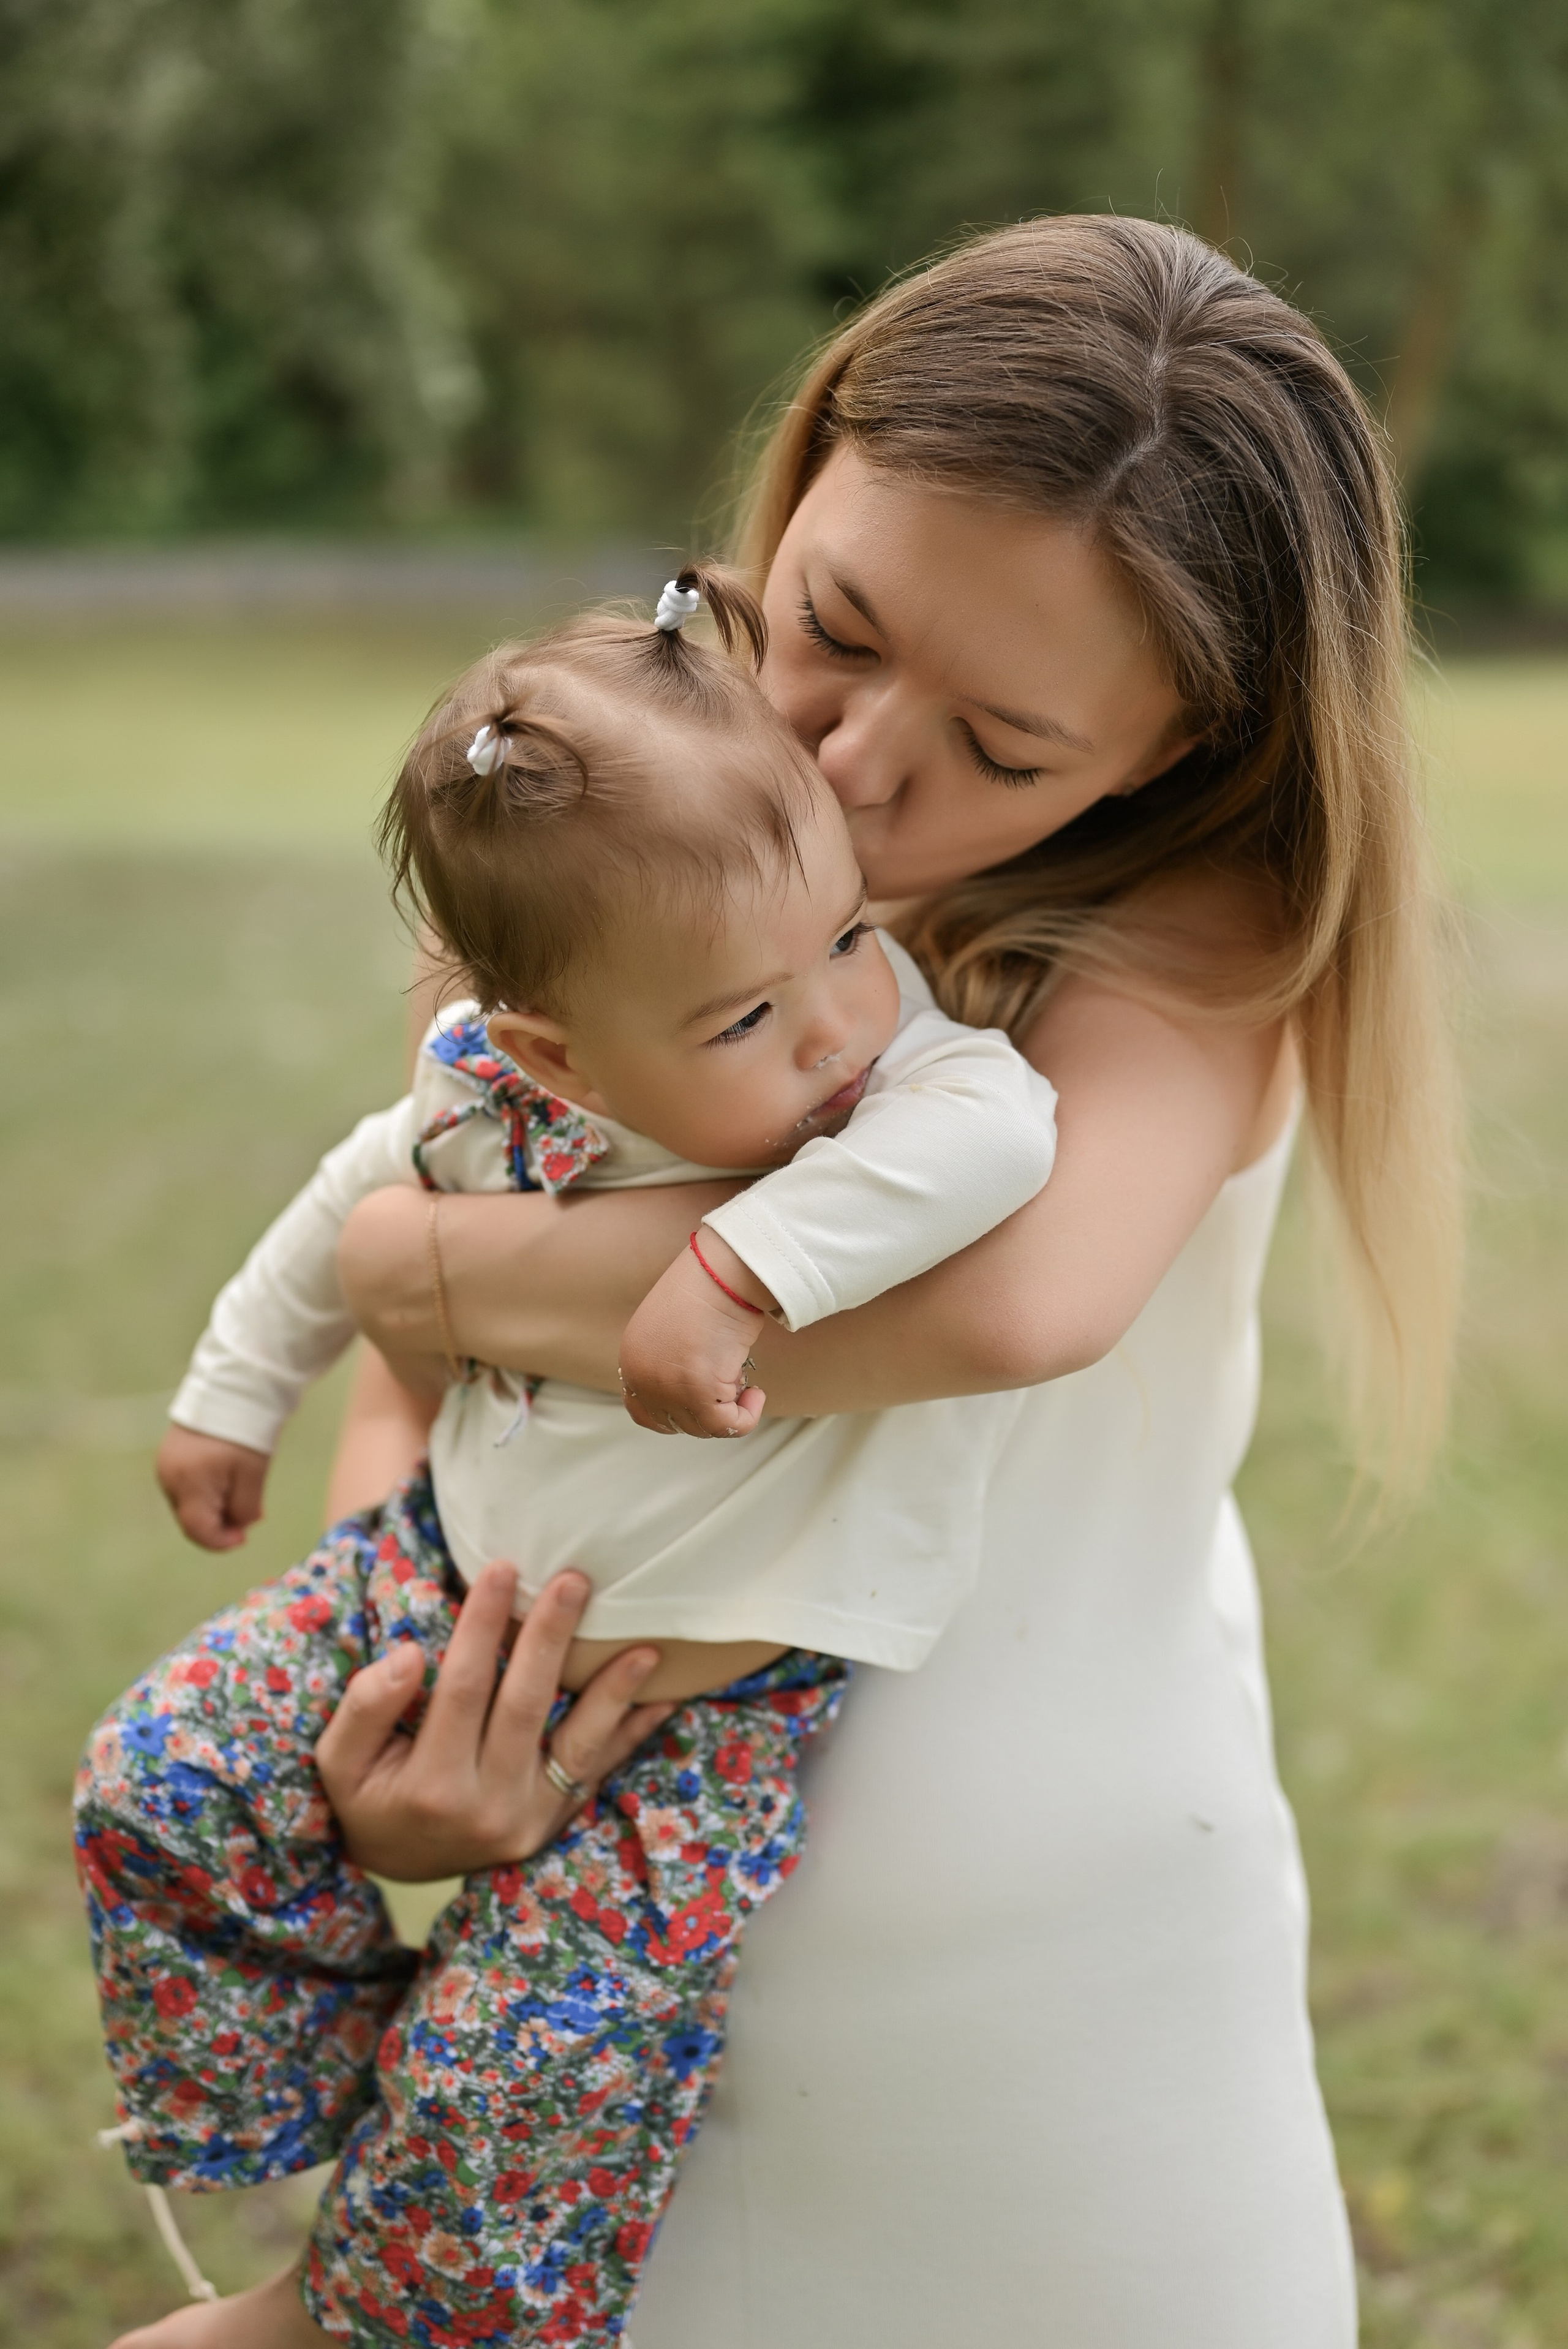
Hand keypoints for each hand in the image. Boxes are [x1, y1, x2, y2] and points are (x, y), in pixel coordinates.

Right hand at [156, 1423, 269, 1549]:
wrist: (233, 1388)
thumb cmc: (246, 1432)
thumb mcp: (253, 1475)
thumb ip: (244, 1509)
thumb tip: (239, 1527)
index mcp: (188, 1482)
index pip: (197, 1529)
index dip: (220, 1541)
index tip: (243, 1539)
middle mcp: (168, 1477)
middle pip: (191, 1518)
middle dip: (220, 1523)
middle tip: (248, 1514)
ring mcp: (165, 1465)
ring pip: (188, 1504)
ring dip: (213, 1507)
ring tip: (240, 1491)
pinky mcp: (168, 1456)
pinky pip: (185, 1486)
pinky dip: (205, 1492)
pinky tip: (226, 1479)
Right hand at [314, 1562, 674, 1879]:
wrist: (401, 1863)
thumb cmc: (367, 1797)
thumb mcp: (339, 1762)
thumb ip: (365, 1708)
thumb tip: (409, 1654)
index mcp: (432, 1788)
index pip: (462, 1688)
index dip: (482, 1626)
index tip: (502, 1568)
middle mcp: (488, 1808)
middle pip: (525, 1706)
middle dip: (550, 1638)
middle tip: (574, 1579)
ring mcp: (529, 1820)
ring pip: (578, 1745)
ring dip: (613, 1693)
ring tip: (646, 1647)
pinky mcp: (555, 1821)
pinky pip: (598, 1773)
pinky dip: (632, 1735)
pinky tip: (664, 1698)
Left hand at [617, 1236, 770, 1436]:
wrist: (722, 1270)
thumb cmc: (707, 1287)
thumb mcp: (672, 1329)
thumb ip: (671, 1362)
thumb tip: (698, 1391)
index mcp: (633, 1360)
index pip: (643, 1411)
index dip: (676, 1415)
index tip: (702, 1405)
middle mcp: (643, 1377)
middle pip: (676, 1424)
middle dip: (707, 1411)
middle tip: (731, 1383)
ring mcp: (668, 1387)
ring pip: (703, 1428)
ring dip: (729, 1411)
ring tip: (744, 1381)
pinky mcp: (698, 1391)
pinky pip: (726, 1426)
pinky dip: (746, 1417)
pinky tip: (756, 1393)